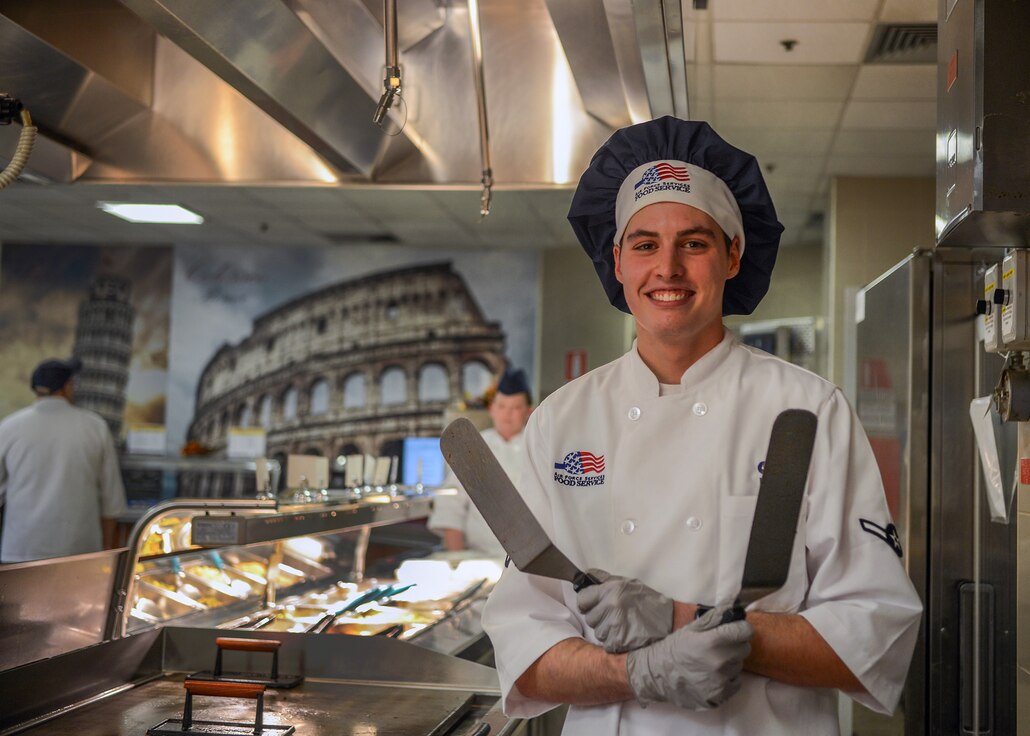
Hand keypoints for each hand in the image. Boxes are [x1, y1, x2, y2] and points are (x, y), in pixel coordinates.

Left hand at [576, 568, 673, 652]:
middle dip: (599, 618)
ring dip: (607, 631)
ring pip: (597, 632)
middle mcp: (611, 606)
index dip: (587, 603)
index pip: (582, 599)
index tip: (593, 605)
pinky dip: (614, 642)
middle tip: (614, 615)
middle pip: (589, 618)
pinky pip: (607, 644)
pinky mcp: (619, 642)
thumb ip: (604, 580)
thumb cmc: (648, 602)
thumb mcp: (627, 583)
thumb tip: (586, 577)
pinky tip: (626, 635)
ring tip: (623, 625)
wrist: (669, 621)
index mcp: (611, 590)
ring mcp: (615, 625)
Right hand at [625, 605, 752, 710]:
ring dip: (730, 661)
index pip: (744, 631)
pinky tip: (714, 675)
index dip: (741, 627)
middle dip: (736, 644)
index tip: (735, 628)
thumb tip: (733, 609)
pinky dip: (728, 678)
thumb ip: (714, 618)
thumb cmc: (675, 648)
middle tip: (721, 645)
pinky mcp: (721, 697)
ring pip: (739, 666)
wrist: (658, 675)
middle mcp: (720, 663)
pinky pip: (735, 682)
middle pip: (745, 648)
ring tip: (713, 661)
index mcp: (712, 642)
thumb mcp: (691, 628)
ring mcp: (721, 682)